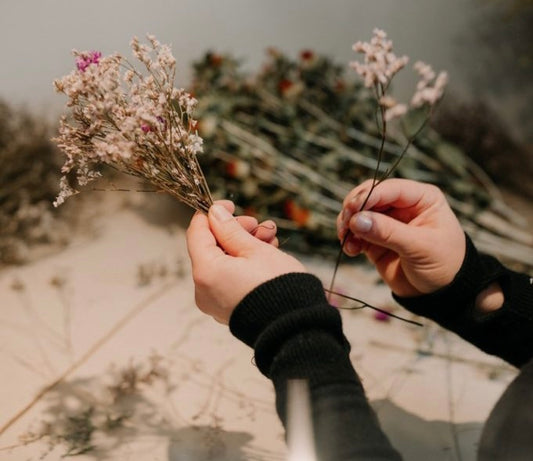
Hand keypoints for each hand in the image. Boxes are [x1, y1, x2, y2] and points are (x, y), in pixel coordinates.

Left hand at [186, 201, 305, 323]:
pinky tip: (267, 254)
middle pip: (211, 247)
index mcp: (206, 272)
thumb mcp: (255, 249)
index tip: (231, 205)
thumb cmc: (278, 286)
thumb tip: (214, 212)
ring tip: (270, 239)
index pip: (197, 232)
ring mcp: (214, 302)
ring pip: (223, 261)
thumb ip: (230, 229)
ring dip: (244, 245)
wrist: (295, 326)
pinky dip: (244, 264)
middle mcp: (203, 289)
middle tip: (259, 225)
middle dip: (235, 231)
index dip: (213, 214)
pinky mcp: (227, 308)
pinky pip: (229, 278)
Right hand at [337, 179, 465, 296]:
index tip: (352, 209)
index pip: (390, 188)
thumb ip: (388, 232)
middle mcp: (402, 206)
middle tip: (346, 223)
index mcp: (421, 198)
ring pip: (359, 213)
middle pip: (369, 196)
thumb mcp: (420, 246)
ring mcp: (387, 222)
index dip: (368, 196)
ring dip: (348, 224)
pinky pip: (356, 233)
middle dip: (354, 208)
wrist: (440, 293)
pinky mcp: (376, 239)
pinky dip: (349, 239)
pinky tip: (351, 250)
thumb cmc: (443, 264)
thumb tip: (357, 220)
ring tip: (346, 239)